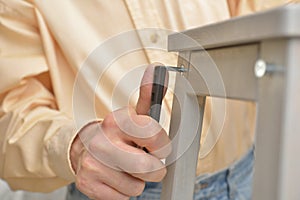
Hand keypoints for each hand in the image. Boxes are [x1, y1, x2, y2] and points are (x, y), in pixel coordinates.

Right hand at [70, 64, 170, 199]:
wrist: (86, 149)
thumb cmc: (118, 135)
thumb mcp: (135, 115)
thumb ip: (149, 95)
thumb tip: (157, 68)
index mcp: (117, 119)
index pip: (157, 137)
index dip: (162, 146)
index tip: (156, 146)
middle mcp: (102, 139)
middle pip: (150, 169)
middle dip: (153, 169)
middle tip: (143, 161)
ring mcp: (92, 162)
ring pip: (136, 186)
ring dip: (135, 180)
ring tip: (124, 167)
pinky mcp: (86, 182)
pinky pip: (122, 197)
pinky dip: (121, 190)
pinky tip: (113, 176)